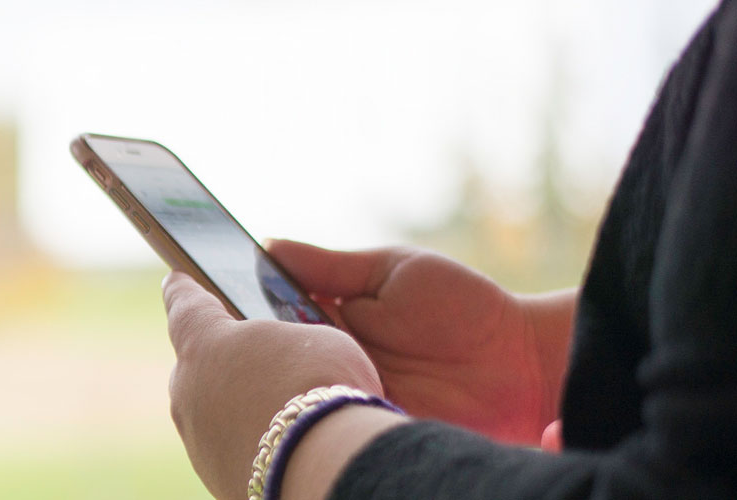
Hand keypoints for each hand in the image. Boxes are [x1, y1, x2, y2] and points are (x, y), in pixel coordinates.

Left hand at [162, 272, 382, 499]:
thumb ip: (284, 341)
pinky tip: (286, 444)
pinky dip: (253, 440)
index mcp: (204, 342)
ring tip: (285, 408)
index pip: (185, 304)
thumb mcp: (315, 339)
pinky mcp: (214, 476)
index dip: (185, 289)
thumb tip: (279, 360)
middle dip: (224, 359)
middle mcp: (187, 390)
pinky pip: (230, 446)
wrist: (326, 468)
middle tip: (258, 357)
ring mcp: (197, 439)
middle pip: (199, 364)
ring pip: (214, 410)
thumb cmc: (323, 387)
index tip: (176, 280)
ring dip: (241, 405)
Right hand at [266, 240, 572, 443]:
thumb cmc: (464, 307)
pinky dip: (320, 412)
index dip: (241, 308)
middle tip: (248, 334)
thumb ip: (329, 267)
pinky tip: (314, 394)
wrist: (524, 363)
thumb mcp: (391, 272)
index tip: (214, 293)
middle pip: (276, 357)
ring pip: (296, 390)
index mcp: (331, 320)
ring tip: (283, 360)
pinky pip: (330, 424)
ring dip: (288, 378)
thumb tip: (268, 245)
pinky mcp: (368, 430)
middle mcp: (334, 359)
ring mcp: (348, 396)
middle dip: (259, 346)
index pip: (271, 318)